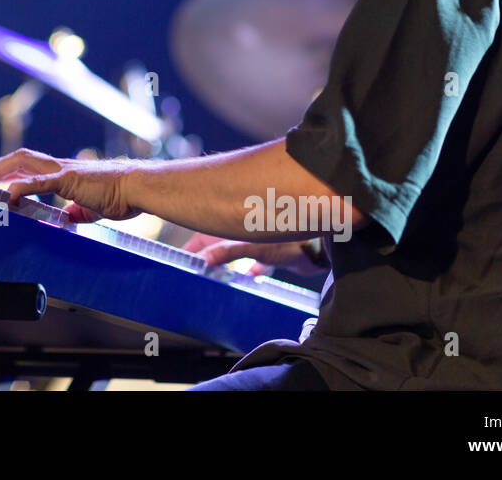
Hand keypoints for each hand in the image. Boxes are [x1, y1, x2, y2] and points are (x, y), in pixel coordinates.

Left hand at [0, 148, 141, 221]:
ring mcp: (63, 171)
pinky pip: (41, 181)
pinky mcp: (70, 180)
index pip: (26, 165)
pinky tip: (7, 192)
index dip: (5, 170)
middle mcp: (59, 167)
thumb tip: (69, 216)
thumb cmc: (120, 195)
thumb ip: (77, 210)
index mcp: (62, 173)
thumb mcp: (92, 208)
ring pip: (23, 163)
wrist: (137, 188)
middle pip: (17, 159)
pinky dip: (22, 185)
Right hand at [183, 232, 322, 276]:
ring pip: (233, 254)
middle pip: (216, 244)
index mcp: (232, 222)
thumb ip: (227, 252)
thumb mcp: (252, 246)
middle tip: (196, 275)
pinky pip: (253, 262)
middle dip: (206, 258)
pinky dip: (249, 270)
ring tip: (217, 279)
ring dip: (226, 265)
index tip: (179, 263)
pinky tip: (250, 277)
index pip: (202, 236)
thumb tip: (202, 260)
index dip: (191, 249)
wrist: (321, 249)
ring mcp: (255, 240)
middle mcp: (241, 229)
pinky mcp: (270, 251)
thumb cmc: (288, 240)